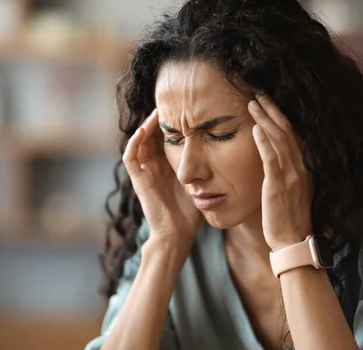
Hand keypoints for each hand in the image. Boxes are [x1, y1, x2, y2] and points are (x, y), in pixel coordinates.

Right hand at [123, 109, 203, 241]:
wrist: (179, 234)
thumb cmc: (192, 212)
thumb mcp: (203, 181)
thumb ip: (209, 166)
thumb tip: (231, 147)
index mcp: (168, 165)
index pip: (168, 136)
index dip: (174, 122)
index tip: (187, 107)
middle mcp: (154, 165)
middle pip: (153, 134)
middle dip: (160, 119)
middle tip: (171, 102)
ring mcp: (144, 172)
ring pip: (140, 141)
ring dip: (146, 125)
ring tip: (158, 111)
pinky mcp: (138, 180)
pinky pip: (130, 156)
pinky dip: (135, 141)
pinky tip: (144, 129)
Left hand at [248, 94, 312, 251]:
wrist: (293, 242)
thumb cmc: (288, 219)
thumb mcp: (290, 191)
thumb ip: (285, 173)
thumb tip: (274, 159)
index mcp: (304, 168)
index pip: (293, 135)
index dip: (280, 116)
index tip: (268, 101)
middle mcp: (301, 168)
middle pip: (287, 131)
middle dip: (272, 110)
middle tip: (258, 93)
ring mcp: (291, 176)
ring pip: (279, 140)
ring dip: (265, 119)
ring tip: (252, 103)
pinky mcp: (279, 186)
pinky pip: (272, 159)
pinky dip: (264, 142)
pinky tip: (255, 128)